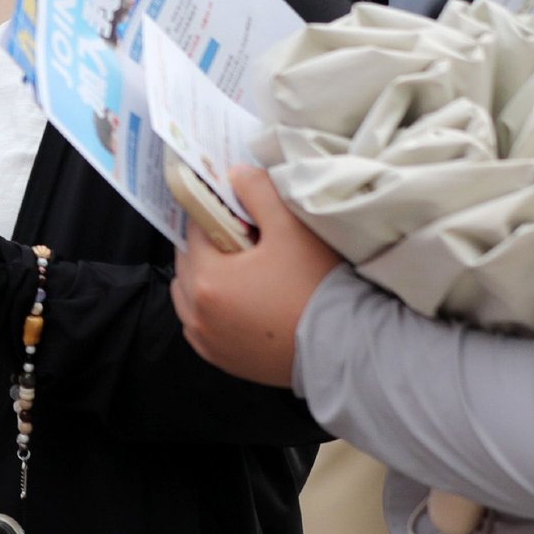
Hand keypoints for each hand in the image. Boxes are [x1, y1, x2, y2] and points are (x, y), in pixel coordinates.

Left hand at [170, 166, 342, 387]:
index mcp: (206, 279)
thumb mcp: (290, 227)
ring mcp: (206, 340)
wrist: (345, 349)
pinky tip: (240, 301)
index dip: (218, 214)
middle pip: (189, 261)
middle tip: (247, 241)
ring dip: (205, 277)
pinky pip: (199, 324)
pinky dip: (210, 308)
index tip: (241, 214)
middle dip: (211, 245)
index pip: (195, 229)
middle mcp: (196, 313)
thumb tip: (234, 174)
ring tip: (244, 271)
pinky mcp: (220, 359)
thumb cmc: (317, 287)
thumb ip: (258, 191)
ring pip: (188, 294)